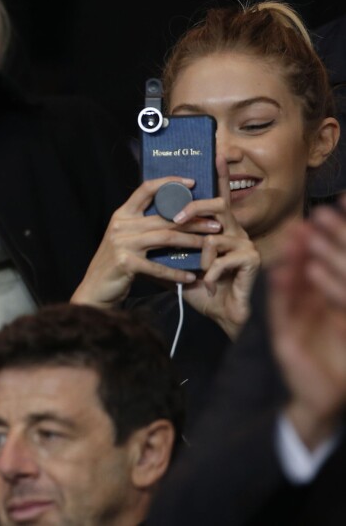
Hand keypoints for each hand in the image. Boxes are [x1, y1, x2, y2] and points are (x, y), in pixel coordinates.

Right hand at [71, 175, 221, 308]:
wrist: (94, 289)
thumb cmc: (115, 264)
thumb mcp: (125, 238)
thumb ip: (143, 226)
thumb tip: (175, 214)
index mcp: (122, 214)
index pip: (146, 189)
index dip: (169, 182)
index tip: (192, 182)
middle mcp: (121, 225)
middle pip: (164, 217)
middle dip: (193, 220)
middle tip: (216, 224)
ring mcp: (122, 243)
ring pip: (165, 238)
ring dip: (191, 242)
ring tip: (210, 245)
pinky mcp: (126, 263)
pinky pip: (158, 267)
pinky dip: (176, 273)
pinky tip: (191, 276)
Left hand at [174, 156, 259, 337]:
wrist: (222, 316)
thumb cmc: (203, 289)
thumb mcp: (181, 264)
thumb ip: (170, 247)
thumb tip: (145, 234)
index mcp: (220, 228)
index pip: (218, 197)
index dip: (219, 176)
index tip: (216, 154)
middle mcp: (236, 231)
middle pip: (218, 205)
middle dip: (194, 209)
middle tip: (176, 218)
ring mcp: (246, 245)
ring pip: (215, 236)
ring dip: (201, 255)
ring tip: (200, 271)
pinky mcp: (251, 261)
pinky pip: (223, 259)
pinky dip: (210, 272)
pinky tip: (208, 284)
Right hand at [269, 211, 345, 450]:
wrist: (327, 400)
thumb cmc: (340, 364)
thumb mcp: (344, 324)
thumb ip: (338, 296)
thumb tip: (332, 268)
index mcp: (325, 304)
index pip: (322, 269)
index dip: (327, 245)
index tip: (331, 218)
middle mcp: (308, 308)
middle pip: (306, 272)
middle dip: (308, 247)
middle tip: (307, 222)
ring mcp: (294, 322)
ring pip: (292, 287)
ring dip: (292, 263)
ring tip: (294, 238)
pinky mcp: (284, 338)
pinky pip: (282, 312)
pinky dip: (280, 293)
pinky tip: (281, 275)